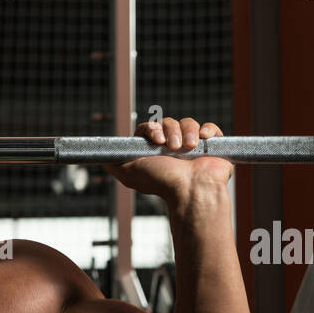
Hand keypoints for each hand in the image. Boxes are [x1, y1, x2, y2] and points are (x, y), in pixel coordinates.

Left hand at [103, 117, 232, 202]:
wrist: (189, 190)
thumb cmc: (161, 183)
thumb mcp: (129, 173)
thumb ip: (114, 163)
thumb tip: (101, 156)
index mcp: (155, 151)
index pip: (150, 128)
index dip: (151, 128)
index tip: (155, 137)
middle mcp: (173, 147)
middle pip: (169, 122)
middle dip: (170, 130)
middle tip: (171, 148)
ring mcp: (193, 146)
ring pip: (189, 122)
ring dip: (187, 132)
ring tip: (187, 148)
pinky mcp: (212, 146)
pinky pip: (210, 128)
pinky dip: (207, 131)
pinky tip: (203, 141)